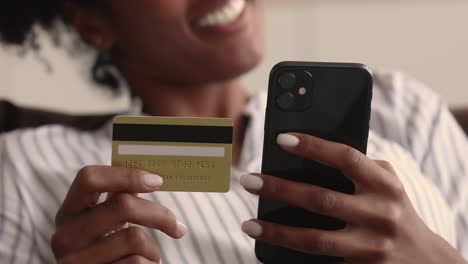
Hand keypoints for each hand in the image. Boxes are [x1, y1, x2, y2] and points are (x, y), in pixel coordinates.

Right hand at [51, 166, 187, 263]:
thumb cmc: (104, 249)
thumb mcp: (104, 222)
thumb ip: (118, 198)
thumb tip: (152, 175)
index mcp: (68, 212)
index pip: (90, 178)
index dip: (126, 175)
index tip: (157, 181)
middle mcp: (66, 236)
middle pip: (123, 205)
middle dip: (159, 215)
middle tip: (178, 226)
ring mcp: (76, 261)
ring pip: (134, 238)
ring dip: (152, 249)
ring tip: (150, 255)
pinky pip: (136, 263)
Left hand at [240, 133, 465, 263]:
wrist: (425, 261)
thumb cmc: (394, 210)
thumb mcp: (386, 184)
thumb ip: (359, 168)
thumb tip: (308, 154)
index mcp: (385, 184)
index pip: (346, 158)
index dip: (314, 146)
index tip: (282, 139)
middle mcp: (380, 214)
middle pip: (322, 199)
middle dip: (281, 189)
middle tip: (248, 180)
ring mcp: (371, 246)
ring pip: (316, 239)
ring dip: (277, 232)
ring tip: (249, 224)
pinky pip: (320, 261)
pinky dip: (291, 254)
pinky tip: (269, 247)